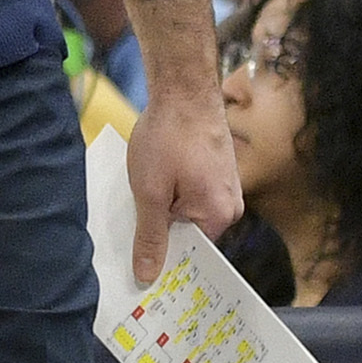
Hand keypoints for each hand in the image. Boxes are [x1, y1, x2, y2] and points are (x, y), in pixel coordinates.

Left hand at [127, 90, 241, 278]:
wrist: (184, 88)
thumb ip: (150, 237)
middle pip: (189, 234)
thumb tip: (148, 275)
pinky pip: (191, 194)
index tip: (138, 267)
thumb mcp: (150, 193)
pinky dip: (170, 192)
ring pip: (187, 212)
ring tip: (142, 193)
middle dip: (161, 231)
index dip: (163, 259)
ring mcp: (225, 187)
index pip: (190, 254)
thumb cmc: (170, 136)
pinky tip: (152, 179)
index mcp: (219, 216)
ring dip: (163, 208)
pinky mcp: (216, 171)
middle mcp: (230, 205)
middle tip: (131, 224)